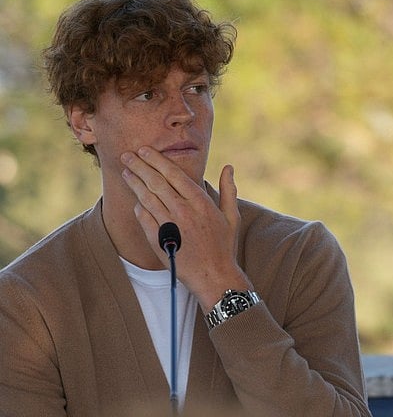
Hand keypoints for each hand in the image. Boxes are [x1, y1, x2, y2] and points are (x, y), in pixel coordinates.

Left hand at [121, 146, 250, 309]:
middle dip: (139, 166)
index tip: (145, 151)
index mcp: (201, 201)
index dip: (157, 160)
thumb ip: (228, 190)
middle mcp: (183, 210)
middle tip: (127, 156)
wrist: (213, 275)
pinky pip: (144, 217)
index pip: (174, 174)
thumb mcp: (231, 216)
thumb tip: (228, 167)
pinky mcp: (158, 239)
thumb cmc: (224, 246)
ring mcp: (169, 225)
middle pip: (156, 182)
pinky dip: (139, 206)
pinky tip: (136, 199)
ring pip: (147, 198)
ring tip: (126, 172)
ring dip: (134, 183)